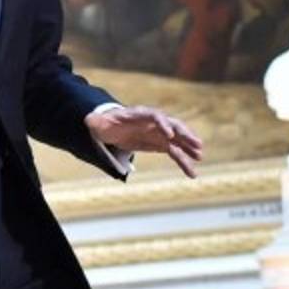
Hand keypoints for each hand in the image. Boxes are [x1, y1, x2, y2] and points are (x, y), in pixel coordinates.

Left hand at [85, 106, 203, 177]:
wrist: (110, 128)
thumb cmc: (105, 123)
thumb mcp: (97, 123)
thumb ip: (95, 122)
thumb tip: (89, 122)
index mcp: (139, 114)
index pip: (154, 116)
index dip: (162, 124)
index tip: (169, 135)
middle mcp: (153, 122)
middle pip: (172, 125)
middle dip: (184, 134)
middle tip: (196, 145)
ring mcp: (159, 133)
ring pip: (178, 140)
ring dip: (189, 148)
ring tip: (199, 158)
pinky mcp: (161, 144)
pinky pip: (175, 152)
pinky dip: (184, 162)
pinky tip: (192, 173)